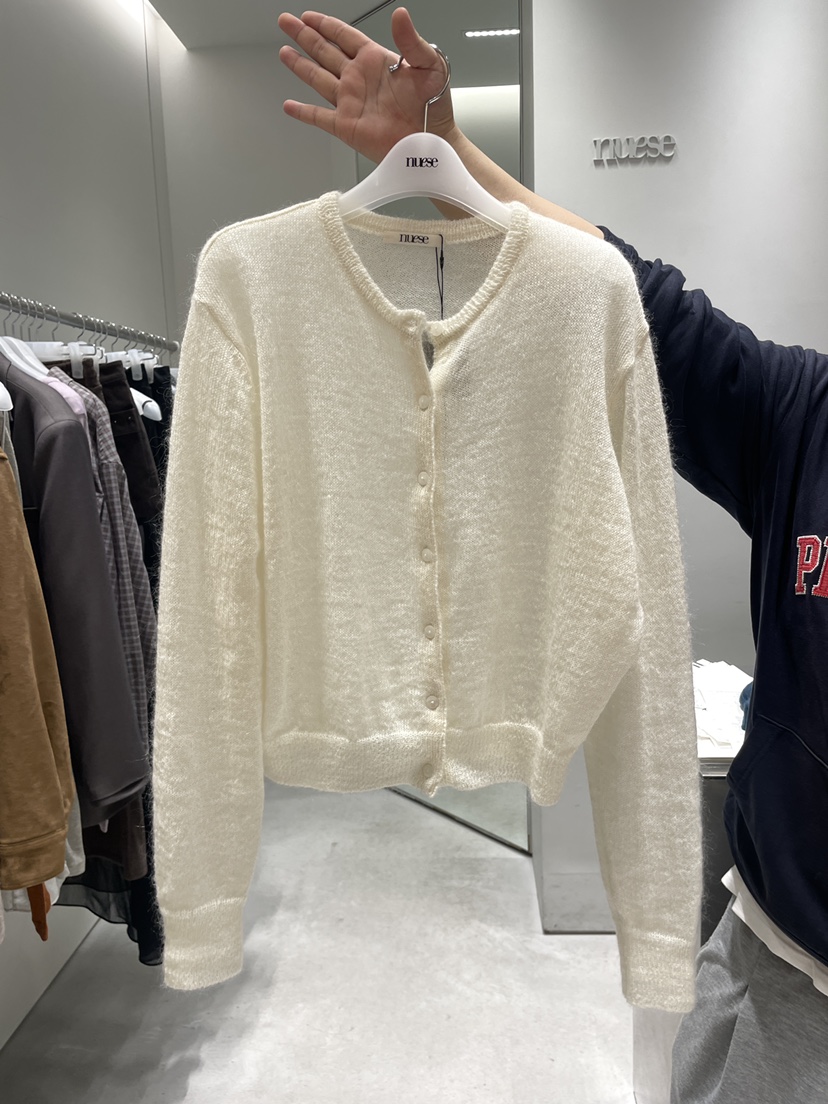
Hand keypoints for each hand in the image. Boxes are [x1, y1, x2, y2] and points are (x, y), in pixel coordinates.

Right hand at [277, 7, 458, 162]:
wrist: (431, 142)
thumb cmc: (435, 106)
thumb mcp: (430, 64)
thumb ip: (411, 40)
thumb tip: (400, 15)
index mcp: (375, 60)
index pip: (344, 36)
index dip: (326, 25)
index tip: (309, 16)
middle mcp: (359, 79)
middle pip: (324, 51)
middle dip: (304, 36)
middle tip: (286, 22)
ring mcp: (351, 102)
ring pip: (318, 78)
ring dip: (300, 65)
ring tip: (284, 52)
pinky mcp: (347, 126)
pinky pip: (319, 117)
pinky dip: (303, 112)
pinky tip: (290, 106)